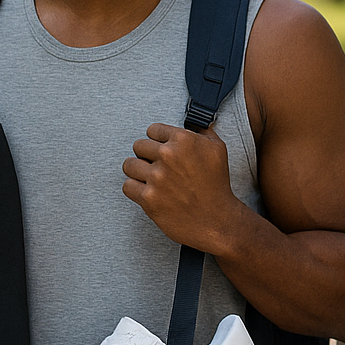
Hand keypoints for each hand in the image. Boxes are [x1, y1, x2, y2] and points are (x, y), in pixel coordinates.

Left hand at [121, 123, 243, 249]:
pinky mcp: (148, 199)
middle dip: (147, 156)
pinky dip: (135, 189)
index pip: (152, 130)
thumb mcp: (217, 149)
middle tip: (159, 167)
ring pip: (128, 164)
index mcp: (183, 140)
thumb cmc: (217, 185)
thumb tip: (191, 122)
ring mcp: (156, 178)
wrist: (217, 221)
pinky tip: (148, 192)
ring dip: (137, 171)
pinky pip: (127, 186)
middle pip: (138, 146)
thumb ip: (201, 131)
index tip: (163, 151)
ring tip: (150, 179)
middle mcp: (168, 156)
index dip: (158, 141)